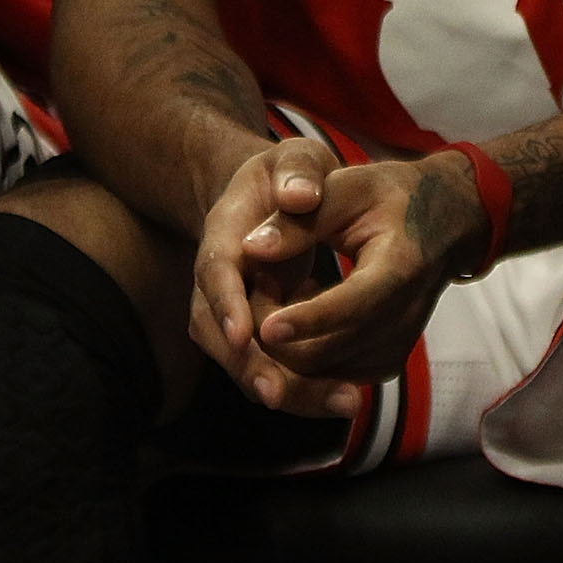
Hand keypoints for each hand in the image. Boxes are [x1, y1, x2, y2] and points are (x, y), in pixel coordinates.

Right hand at [190, 136, 351, 414]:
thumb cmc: (289, 176)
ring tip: (341, 403)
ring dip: (288, 389)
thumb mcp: (296, 160)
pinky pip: (276, 367)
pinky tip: (346, 396)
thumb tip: (300, 196)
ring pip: (247, 362)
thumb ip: (297, 172)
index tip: (242, 333)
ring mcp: (237, 312)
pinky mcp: (261, 335)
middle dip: (248, 366)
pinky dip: (307, 387)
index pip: (215, 271)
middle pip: (221, 334)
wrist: (275, 199)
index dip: (226, 303)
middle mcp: (221, 282)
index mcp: (223, 234)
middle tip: (277, 395)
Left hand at [247, 152, 485, 399]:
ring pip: (335, 372)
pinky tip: (280, 344)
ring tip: (253, 330)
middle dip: (284, 348)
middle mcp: (408, 312)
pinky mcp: (391, 357)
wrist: (445, 221)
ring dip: (289, 362)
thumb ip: (298, 219)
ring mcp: (402, 340)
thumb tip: (250, 249)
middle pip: (340, 348)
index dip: (310, 320)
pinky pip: (341, 378)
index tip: (264, 328)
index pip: (356, 303)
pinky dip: (306, 369)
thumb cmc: (389, 196)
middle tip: (239, 326)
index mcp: (402, 264)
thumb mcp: (346, 188)